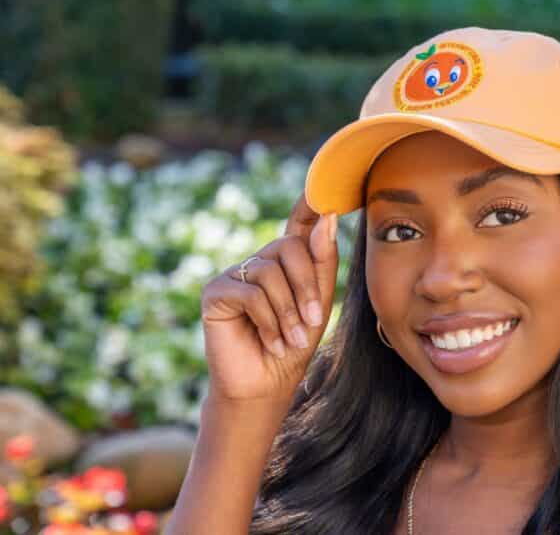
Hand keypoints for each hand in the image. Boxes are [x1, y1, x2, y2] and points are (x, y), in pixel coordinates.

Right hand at [200, 193, 339, 402]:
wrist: (266, 384)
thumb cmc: (295, 344)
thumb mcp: (318, 301)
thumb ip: (322, 261)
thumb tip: (328, 216)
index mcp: (286, 262)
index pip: (298, 225)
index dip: (308, 205)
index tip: (324, 191)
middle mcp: (259, 262)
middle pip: (289, 247)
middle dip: (306, 285)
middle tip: (313, 321)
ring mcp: (236, 274)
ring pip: (270, 272)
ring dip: (288, 311)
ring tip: (293, 339)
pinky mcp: (215, 292)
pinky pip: (250, 293)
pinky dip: (268, 320)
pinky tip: (272, 341)